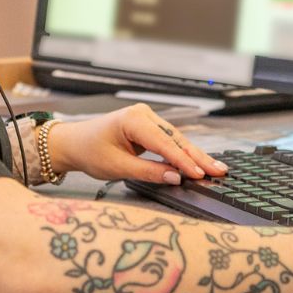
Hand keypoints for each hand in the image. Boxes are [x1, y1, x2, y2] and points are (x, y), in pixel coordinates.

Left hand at [45, 104, 227, 182]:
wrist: (73, 143)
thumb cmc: (90, 152)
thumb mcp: (117, 167)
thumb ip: (148, 172)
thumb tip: (176, 178)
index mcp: (133, 119)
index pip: (164, 143)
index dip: (183, 161)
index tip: (199, 175)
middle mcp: (143, 114)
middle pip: (175, 138)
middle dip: (197, 157)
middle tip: (219, 171)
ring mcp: (147, 118)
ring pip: (176, 139)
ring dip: (194, 155)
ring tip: (215, 169)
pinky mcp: (148, 126)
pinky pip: (169, 140)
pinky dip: (182, 153)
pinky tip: (198, 163)